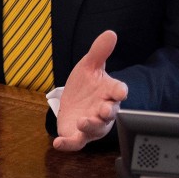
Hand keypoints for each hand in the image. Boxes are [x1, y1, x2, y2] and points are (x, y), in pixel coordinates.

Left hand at [53, 30, 128, 151]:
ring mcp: (92, 124)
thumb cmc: (86, 85)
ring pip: (95, 129)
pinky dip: (68, 144)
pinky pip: (76, 142)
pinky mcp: (78, 135)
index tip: (120, 91)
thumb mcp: (89, 66)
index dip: (120, 91)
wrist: (73, 100)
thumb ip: (99, 51)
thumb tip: (110, 33)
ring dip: (90, 126)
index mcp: (109, 92)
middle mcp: (103, 110)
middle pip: (110, 113)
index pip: (119, 90)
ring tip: (83, 121)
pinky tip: (58, 143)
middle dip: (107, 111)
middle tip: (104, 109)